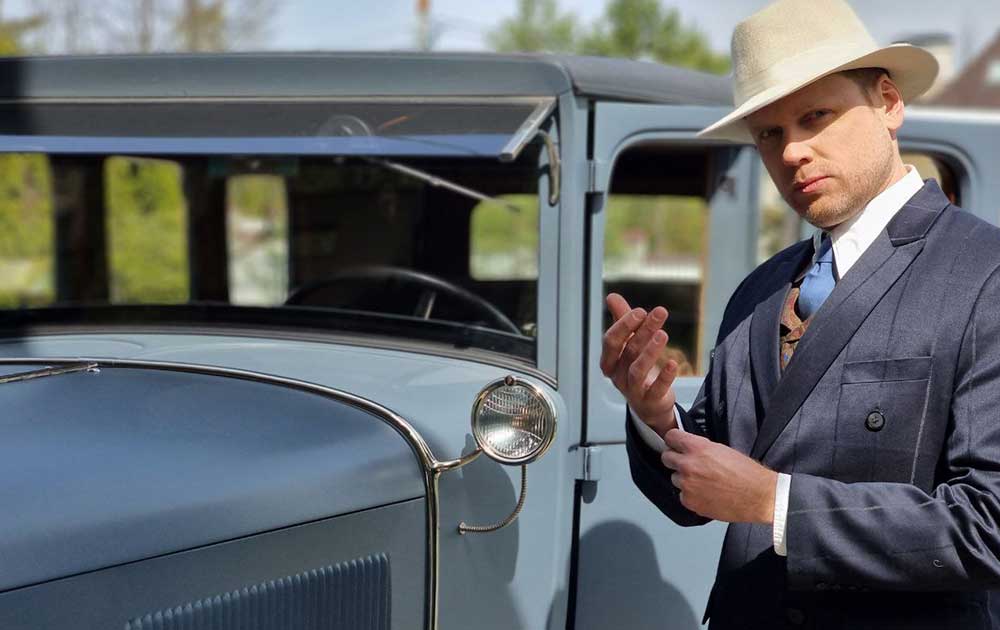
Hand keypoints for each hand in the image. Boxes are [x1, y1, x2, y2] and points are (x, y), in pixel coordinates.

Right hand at [600, 293, 679, 436]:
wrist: (648, 404)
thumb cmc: (635, 368)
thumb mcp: (628, 343)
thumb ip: (621, 320)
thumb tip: (612, 297)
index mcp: (609, 360)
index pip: (611, 341)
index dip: (624, 325)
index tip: (641, 311)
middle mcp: (617, 375)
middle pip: (627, 350)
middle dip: (642, 330)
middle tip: (659, 313)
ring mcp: (632, 390)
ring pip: (637, 369)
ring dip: (650, 351)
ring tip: (663, 334)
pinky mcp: (649, 401)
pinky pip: (655, 389)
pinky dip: (664, 376)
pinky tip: (673, 363)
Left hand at [661, 429, 776, 523]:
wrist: (758, 496)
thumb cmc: (746, 472)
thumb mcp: (722, 449)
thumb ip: (701, 448)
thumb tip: (688, 449)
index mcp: (697, 448)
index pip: (671, 437)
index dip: (673, 440)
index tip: (675, 444)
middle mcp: (688, 465)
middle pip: (666, 458)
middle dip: (675, 459)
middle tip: (686, 463)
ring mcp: (687, 485)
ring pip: (674, 478)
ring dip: (684, 479)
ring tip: (701, 482)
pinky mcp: (690, 502)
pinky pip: (682, 495)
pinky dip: (690, 495)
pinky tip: (704, 494)